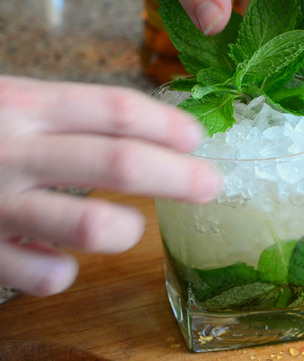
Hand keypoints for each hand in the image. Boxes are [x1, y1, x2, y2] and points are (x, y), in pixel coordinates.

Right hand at [0, 76, 220, 295]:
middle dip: (179, 178)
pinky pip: (47, 276)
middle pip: (120, 165)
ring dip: (127, 231)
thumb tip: (154, 132)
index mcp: (23, 104)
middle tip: (210, 185)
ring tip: (129, 227)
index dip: (167, 125)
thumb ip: (68, 115)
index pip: (115, 111)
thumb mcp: (10, 102)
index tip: (198, 138)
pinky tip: (61, 257)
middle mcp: (12, 151)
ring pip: (91, 228)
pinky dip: (65, 270)